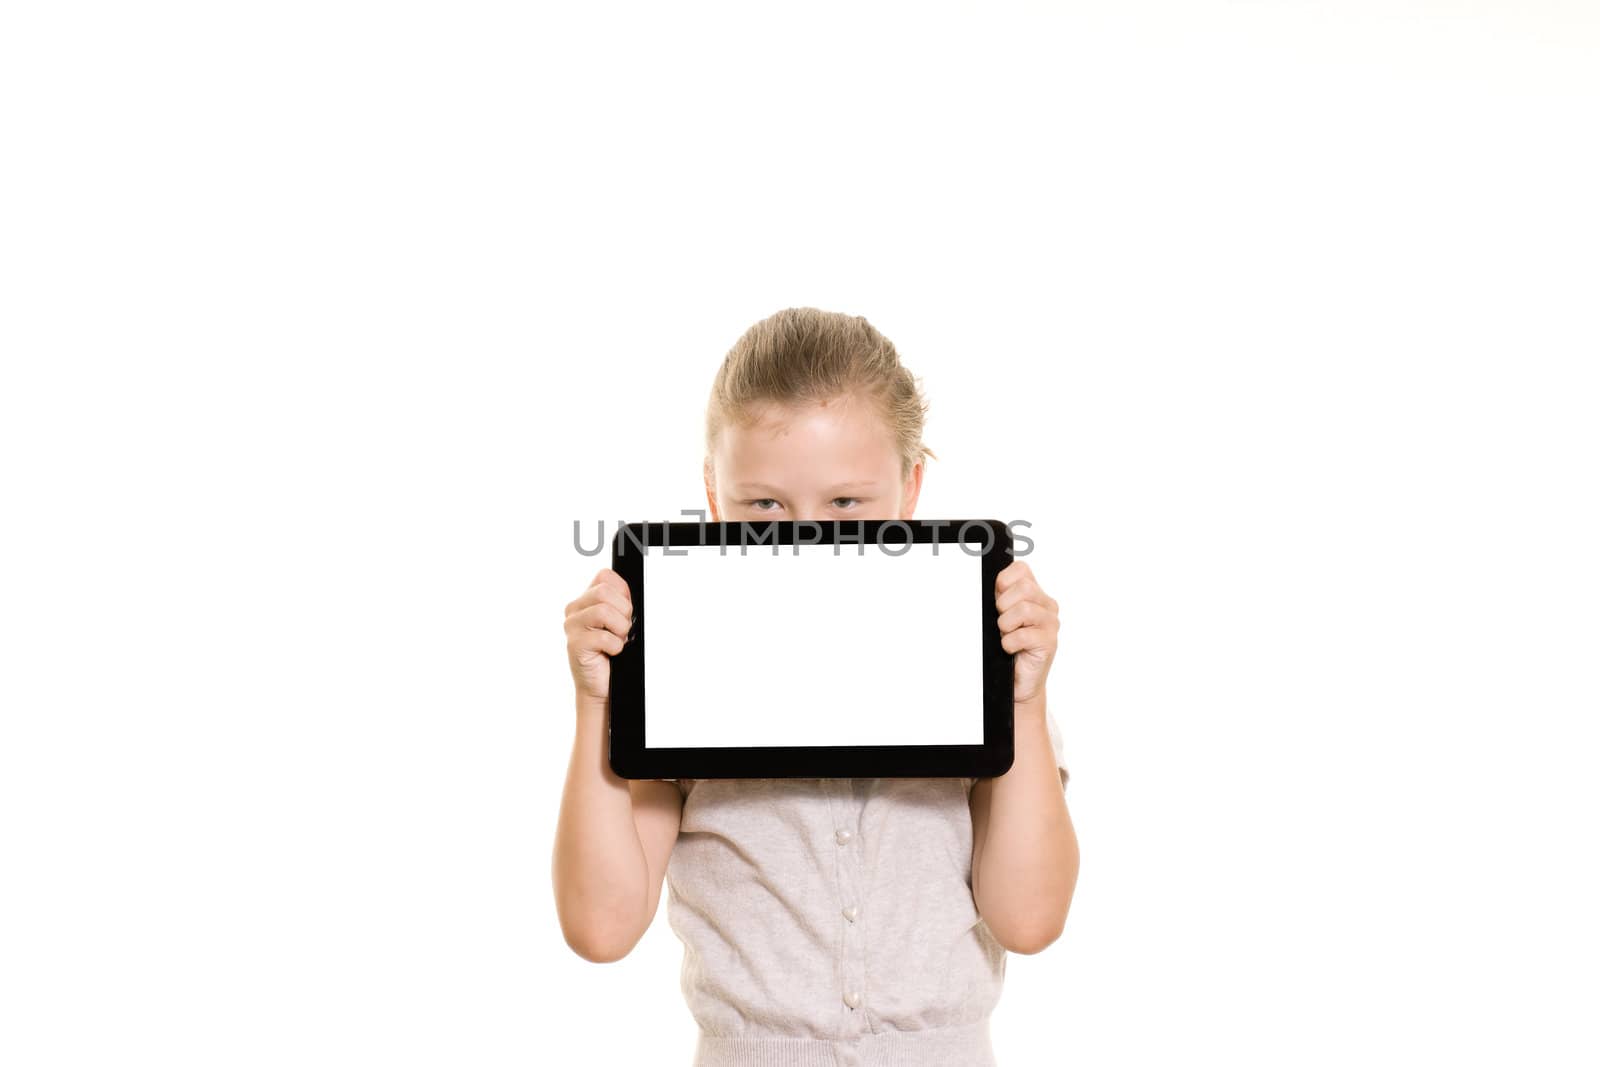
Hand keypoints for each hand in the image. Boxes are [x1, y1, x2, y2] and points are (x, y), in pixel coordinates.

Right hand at [564, 568, 633, 707]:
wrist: (602, 685)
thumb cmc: (611, 654)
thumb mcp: (619, 623)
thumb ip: (621, 604)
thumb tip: (629, 595)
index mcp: (586, 600)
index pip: (605, 577)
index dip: (622, 593)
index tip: (625, 611)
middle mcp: (575, 610)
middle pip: (604, 591)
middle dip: (623, 611)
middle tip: (622, 629)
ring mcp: (572, 626)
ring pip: (603, 610)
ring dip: (620, 629)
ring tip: (616, 640)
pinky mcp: (575, 644)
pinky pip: (604, 637)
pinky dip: (616, 647)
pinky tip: (611, 652)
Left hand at [995, 559, 1059, 706]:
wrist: (1018, 682)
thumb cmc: (1007, 648)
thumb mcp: (1000, 617)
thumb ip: (999, 598)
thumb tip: (984, 582)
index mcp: (1036, 594)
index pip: (1021, 569)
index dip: (1003, 582)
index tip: (997, 599)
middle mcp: (1047, 606)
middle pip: (1024, 587)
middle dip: (1004, 605)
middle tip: (1001, 622)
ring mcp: (1050, 624)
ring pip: (1024, 609)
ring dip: (1005, 625)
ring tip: (1005, 636)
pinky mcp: (1049, 643)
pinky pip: (1023, 635)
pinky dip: (1009, 643)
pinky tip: (1010, 649)